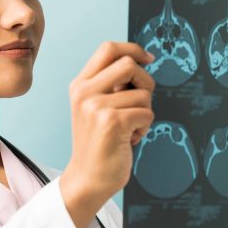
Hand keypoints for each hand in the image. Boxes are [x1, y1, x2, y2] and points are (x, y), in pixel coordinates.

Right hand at [61, 41, 155, 227]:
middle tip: (142, 102)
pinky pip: (147, 113)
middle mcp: (84, 92)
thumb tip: (142, 61)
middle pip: (129, 63)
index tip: (148, 59)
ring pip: (143, 93)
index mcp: (80, 85)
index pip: (108, 48)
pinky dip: (145, 127)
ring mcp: (97, 106)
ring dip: (145, 112)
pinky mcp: (113, 122)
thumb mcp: (95, 107)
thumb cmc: (99, 144)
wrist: (88, 179)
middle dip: (146, 82)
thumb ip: (111, 85)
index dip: (133, 49)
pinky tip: (130, 139)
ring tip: (130, 129)